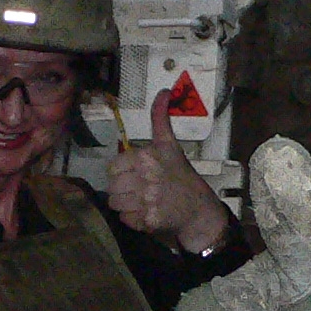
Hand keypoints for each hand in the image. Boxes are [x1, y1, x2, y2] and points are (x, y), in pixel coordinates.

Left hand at [108, 90, 230, 254]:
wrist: (198, 209)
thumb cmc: (181, 175)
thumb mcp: (169, 145)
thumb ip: (160, 119)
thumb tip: (163, 91)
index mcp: (146, 158)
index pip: (112, 167)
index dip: (120, 172)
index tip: (133, 174)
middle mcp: (145, 178)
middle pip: (111, 187)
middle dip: (122, 189)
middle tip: (138, 189)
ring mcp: (147, 201)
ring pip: (115, 203)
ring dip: (125, 204)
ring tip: (141, 201)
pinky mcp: (148, 220)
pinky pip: (124, 219)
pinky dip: (133, 219)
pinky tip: (146, 212)